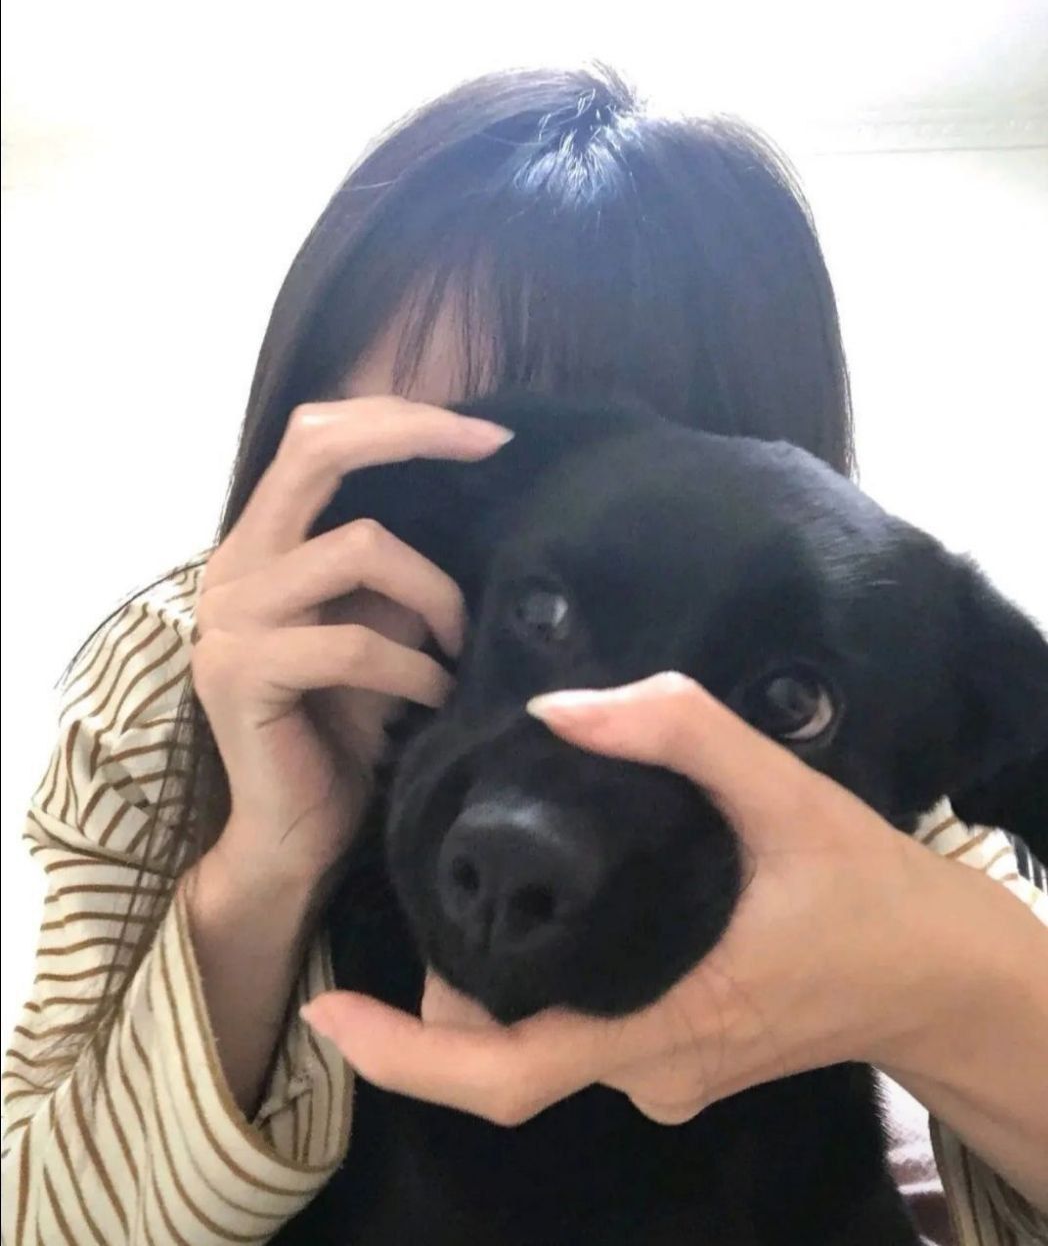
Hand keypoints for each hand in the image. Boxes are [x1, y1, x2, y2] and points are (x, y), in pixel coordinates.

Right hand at [190, 396, 512, 893]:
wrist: (290, 832)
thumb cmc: (344, 730)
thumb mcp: (382, 631)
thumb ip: (399, 572)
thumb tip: (473, 504)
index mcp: (262, 544)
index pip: (318, 437)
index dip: (401, 418)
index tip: (488, 434)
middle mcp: (234, 565)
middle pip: (316, 450)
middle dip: (414, 435)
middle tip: (491, 449)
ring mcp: (228, 618)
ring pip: (357, 548)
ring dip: (436, 594)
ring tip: (460, 645)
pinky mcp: (240, 674)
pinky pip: (353, 644)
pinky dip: (415, 668)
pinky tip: (437, 695)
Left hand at [302, 672, 995, 1125]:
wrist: (941, 976)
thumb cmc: (870, 892)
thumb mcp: (786, 794)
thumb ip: (681, 733)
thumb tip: (562, 708)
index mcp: (664, 1022)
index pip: (508, 1075)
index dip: (407, 1054)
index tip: (330, 1013)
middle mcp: (651, 1070)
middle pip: (505, 1056)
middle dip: (442, 993)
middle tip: (437, 890)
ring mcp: (667, 1076)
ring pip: (544, 1045)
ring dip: (495, 986)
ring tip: (482, 892)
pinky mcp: (681, 1063)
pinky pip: (584, 1037)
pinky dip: (544, 990)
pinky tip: (548, 921)